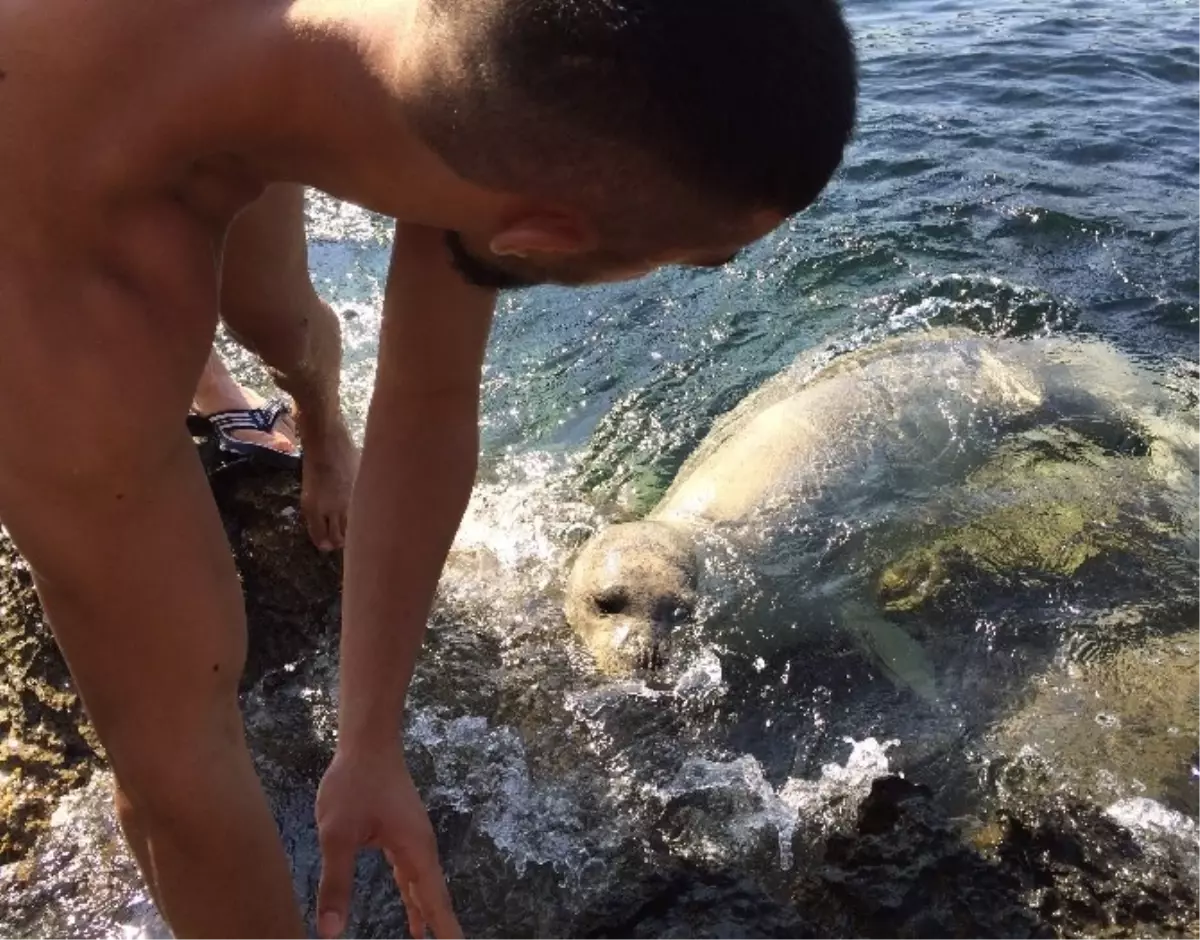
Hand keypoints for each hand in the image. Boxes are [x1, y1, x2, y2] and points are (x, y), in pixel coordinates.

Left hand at [315, 745, 461, 938]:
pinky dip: (414, 895)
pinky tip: (411, 907)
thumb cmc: (355, 785)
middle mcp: (421, 848)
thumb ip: (336, 884)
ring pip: (423, 885)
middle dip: (442, 926)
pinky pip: (411, 873)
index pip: (435, 901)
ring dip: (427, 912)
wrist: (367, 744)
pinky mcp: (400, 832)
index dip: (447, 931)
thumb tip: (331, 932)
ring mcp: (412, 839)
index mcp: (415, 851)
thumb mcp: (337, 835)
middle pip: (435, 896)